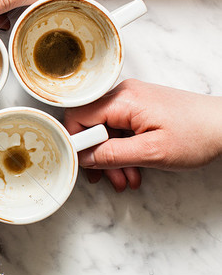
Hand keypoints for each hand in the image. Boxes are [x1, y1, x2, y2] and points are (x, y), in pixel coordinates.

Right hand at [64, 79, 221, 191]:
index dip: (77, 142)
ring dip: (112, 158)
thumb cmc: (198, 134)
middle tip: (107, 179)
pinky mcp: (139, 108)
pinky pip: (119, 129)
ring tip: (127, 180)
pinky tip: (134, 168)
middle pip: (91, 125)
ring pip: (105, 130)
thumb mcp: (152, 152)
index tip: (84, 164)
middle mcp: (123, 94)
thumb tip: (84, 157)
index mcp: (123, 100)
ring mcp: (132, 100)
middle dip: (98, 156)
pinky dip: (123, 150)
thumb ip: (112, 155)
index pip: (78, 116)